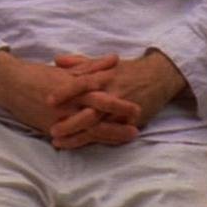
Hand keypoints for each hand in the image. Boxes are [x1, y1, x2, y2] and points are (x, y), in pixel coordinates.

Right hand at [0, 50, 139, 138]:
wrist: (10, 83)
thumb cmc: (38, 74)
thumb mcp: (66, 69)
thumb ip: (91, 66)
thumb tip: (115, 59)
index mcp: (72, 85)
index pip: (99, 95)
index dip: (118, 103)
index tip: (137, 108)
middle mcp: (67, 102)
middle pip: (97, 113)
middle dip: (118, 121)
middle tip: (137, 127)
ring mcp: (58, 117)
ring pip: (88, 129)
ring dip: (109, 134)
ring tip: (127, 137)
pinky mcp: (49, 128)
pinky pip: (72, 138)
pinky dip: (86, 142)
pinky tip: (100, 145)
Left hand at [47, 50, 188, 148]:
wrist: (158, 77)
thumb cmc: (127, 70)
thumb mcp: (104, 63)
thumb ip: (80, 63)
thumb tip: (56, 60)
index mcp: (104, 77)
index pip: (82, 83)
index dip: (66, 91)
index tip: (48, 100)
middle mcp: (112, 94)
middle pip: (89, 110)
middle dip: (70, 121)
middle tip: (50, 130)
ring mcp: (121, 111)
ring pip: (97, 127)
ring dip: (77, 136)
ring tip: (58, 142)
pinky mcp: (129, 123)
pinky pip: (110, 135)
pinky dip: (93, 142)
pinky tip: (78, 146)